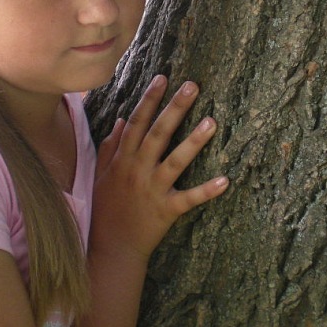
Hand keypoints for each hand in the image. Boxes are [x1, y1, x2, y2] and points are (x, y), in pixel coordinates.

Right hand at [90, 75, 228, 263]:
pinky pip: (189, 198)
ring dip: (194, 141)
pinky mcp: (166, 210)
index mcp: (124, 159)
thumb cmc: (106, 208)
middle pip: (158, 134)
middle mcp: (138, 170)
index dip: (150, 99)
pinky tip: (225, 180)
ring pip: (175, 161)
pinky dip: (206, 190)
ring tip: (212, 121)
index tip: (163, 78)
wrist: (111, 248)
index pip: (137, 122)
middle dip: (175, 108)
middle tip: (193, 86)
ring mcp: (153, 190)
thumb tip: (122, 120)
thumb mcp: (101, 174)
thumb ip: (110, 146)